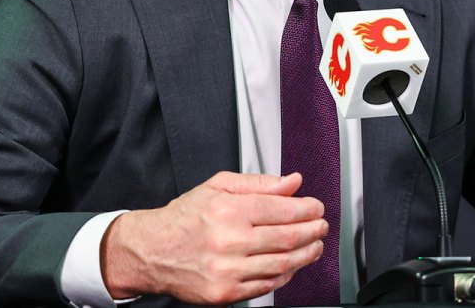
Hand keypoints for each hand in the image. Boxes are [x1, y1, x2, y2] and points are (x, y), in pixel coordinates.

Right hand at [100, 171, 327, 304]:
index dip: (307, 209)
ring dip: (306, 255)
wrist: (153, 251)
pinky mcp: (226, 293)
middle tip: (321, 226)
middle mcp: (229, 241)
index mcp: (229, 211)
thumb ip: (259, 183)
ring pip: (282, 264)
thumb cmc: (185, 218)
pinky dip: (285, 275)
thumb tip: (292, 182)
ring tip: (314, 246)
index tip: (316, 208)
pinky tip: (292, 264)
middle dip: (313, 231)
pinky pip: (267, 285)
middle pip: (288, 237)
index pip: (282, 209)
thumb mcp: (218, 187)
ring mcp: (228, 270)